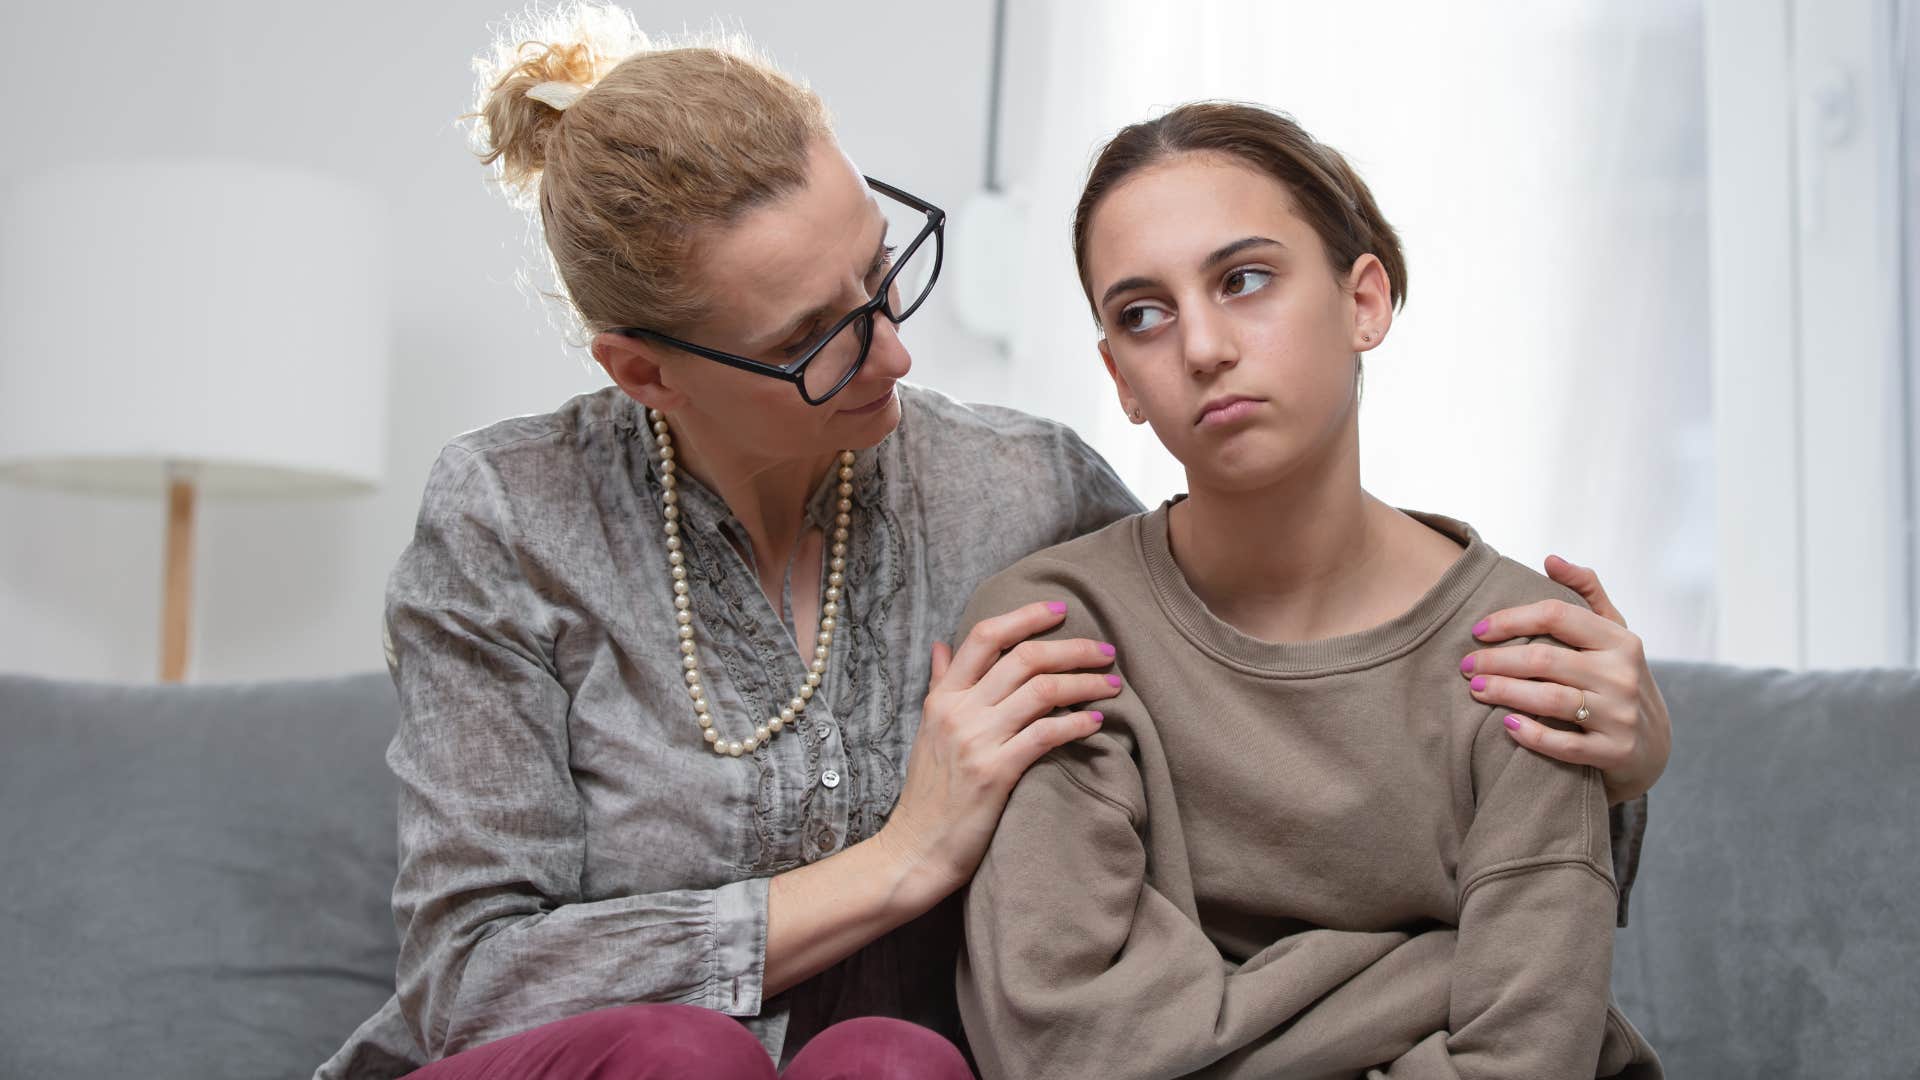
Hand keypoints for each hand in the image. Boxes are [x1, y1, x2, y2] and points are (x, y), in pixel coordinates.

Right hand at [877, 601, 1120, 903]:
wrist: (915, 848)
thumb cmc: (928, 791)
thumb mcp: (927, 729)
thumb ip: (939, 684)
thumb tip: (940, 644)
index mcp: (943, 696)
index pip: (985, 636)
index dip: (1026, 617)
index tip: (1061, 611)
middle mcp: (959, 711)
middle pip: (1024, 658)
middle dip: (1073, 649)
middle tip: (1106, 651)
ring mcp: (977, 741)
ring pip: (1041, 691)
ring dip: (1085, 683)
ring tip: (1112, 685)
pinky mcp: (995, 773)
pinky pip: (1045, 734)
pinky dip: (1076, 723)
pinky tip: (1095, 721)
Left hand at [1459, 556, 1670, 803]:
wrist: (1652, 745)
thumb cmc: (1618, 678)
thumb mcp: (1613, 633)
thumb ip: (1586, 592)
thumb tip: (1550, 559)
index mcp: (1620, 640)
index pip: (1556, 616)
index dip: (1511, 619)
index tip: (1477, 630)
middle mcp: (1622, 675)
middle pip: (1545, 659)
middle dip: (1497, 661)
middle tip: (1466, 665)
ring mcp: (1621, 715)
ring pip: (1550, 699)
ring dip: (1505, 693)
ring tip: (1476, 689)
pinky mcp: (1614, 751)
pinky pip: (1564, 744)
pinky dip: (1532, 734)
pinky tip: (1507, 724)